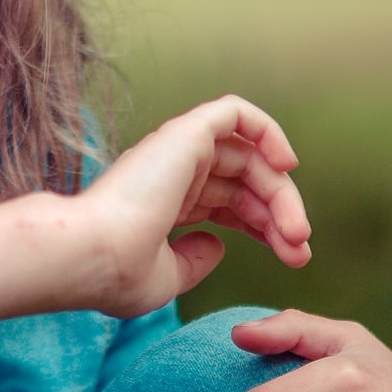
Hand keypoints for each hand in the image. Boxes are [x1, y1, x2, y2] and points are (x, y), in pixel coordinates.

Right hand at [76, 95, 311, 318]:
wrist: (91, 256)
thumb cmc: (117, 274)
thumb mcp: (165, 278)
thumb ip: (193, 261)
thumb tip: (218, 244)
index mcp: (166, 204)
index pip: (230, 203)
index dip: (266, 228)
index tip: (293, 258)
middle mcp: (172, 172)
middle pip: (246, 182)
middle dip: (280, 215)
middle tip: (300, 250)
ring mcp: (177, 150)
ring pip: (249, 155)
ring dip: (281, 191)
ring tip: (297, 231)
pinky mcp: (185, 133)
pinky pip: (236, 113)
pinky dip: (267, 130)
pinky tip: (287, 166)